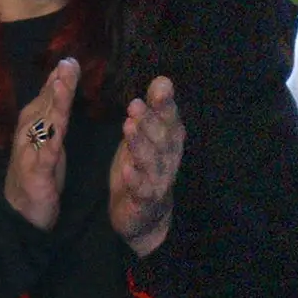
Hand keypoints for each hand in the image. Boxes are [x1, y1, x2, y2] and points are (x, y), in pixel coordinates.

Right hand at [4, 58, 79, 230]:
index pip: (48, 96)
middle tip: (69, 63)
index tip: (71, 59)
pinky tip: (58, 130)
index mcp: (35, 123)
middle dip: (59, 84)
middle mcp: (30, 133)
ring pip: (47, 124)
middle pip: (48, 104)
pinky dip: (51, 142)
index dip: (59, 78)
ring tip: (62, 85)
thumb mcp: (48, 137)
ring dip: (54, 104)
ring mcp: (31, 151)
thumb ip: (53, 111)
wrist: (20, 211)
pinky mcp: (37, 173)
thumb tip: (61, 81)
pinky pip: (46, 155)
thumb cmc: (38, 170)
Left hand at [109, 76, 184, 255]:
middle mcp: (168, 158)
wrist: (145, 216)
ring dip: (141, 144)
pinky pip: (141, 189)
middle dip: (150, 120)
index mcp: (170, 140)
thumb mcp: (148, 136)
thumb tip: (163, 80)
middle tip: (135, 103)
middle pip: (162, 137)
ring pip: (151, 161)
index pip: (171, 119)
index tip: (160, 85)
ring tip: (129, 126)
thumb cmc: (145, 168)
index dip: (166, 103)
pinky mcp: (144, 200)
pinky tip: (126, 168)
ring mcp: (158, 180)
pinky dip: (135, 179)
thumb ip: (154, 111)